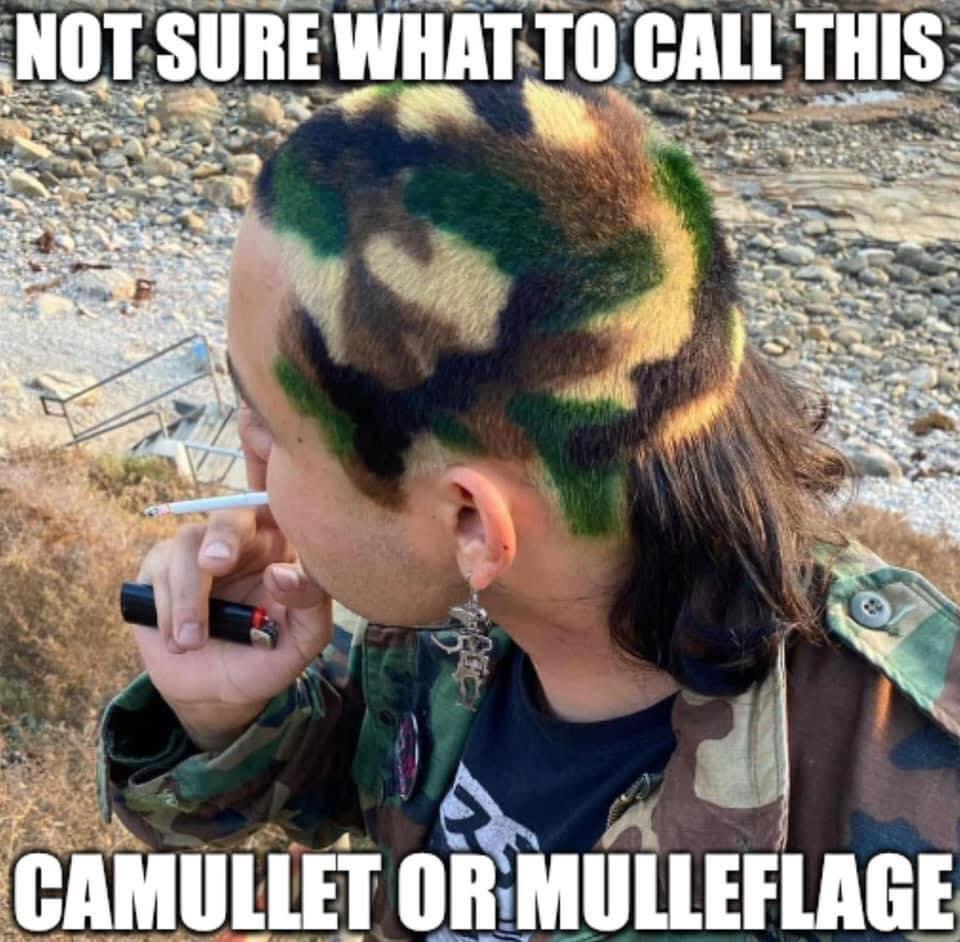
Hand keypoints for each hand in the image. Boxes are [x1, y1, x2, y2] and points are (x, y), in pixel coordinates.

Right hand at [130, 404, 332, 749]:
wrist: (221, 696)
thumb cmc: (269, 655)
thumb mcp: (304, 638)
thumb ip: (310, 604)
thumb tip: (280, 574)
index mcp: (282, 540)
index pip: (277, 487)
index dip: (265, 448)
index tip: (254, 416)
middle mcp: (241, 536)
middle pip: (227, 512)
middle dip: (219, 535)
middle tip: (214, 564)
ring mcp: (197, 549)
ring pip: (186, 544)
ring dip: (187, 596)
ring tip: (194, 640)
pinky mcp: (159, 570)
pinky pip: (158, 572)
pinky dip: (168, 608)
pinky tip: (181, 640)